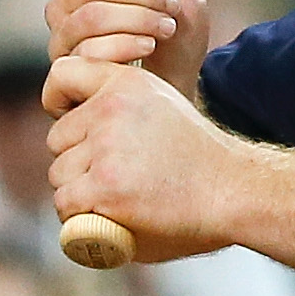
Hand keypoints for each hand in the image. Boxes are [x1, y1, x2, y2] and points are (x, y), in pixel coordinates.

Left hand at [41, 57, 244, 262]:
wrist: (236, 191)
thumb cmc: (200, 161)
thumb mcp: (160, 108)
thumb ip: (117, 111)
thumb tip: (73, 131)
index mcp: (126, 82)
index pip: (62, 74)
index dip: (60, 102)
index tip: (74, 129)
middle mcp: (111, 108)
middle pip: (58, 139)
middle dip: (76, 162)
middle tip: (114, 180)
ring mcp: (107, 147)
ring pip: (60, 175)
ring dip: (78, 194)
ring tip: (118, 202)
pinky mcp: (105, 186)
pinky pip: (66, 205)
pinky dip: (80, 220)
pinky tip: (109, 221)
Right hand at [47, 0, 208, 94]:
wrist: (175, 89)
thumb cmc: (177, 39)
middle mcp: (67, 2)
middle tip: (168, 9)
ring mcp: (61, 37)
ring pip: (90, 16)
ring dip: (137, 21)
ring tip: (164, 31)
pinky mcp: (63, 72)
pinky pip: (86, 51)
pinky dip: (125, 47)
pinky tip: (148, 51)